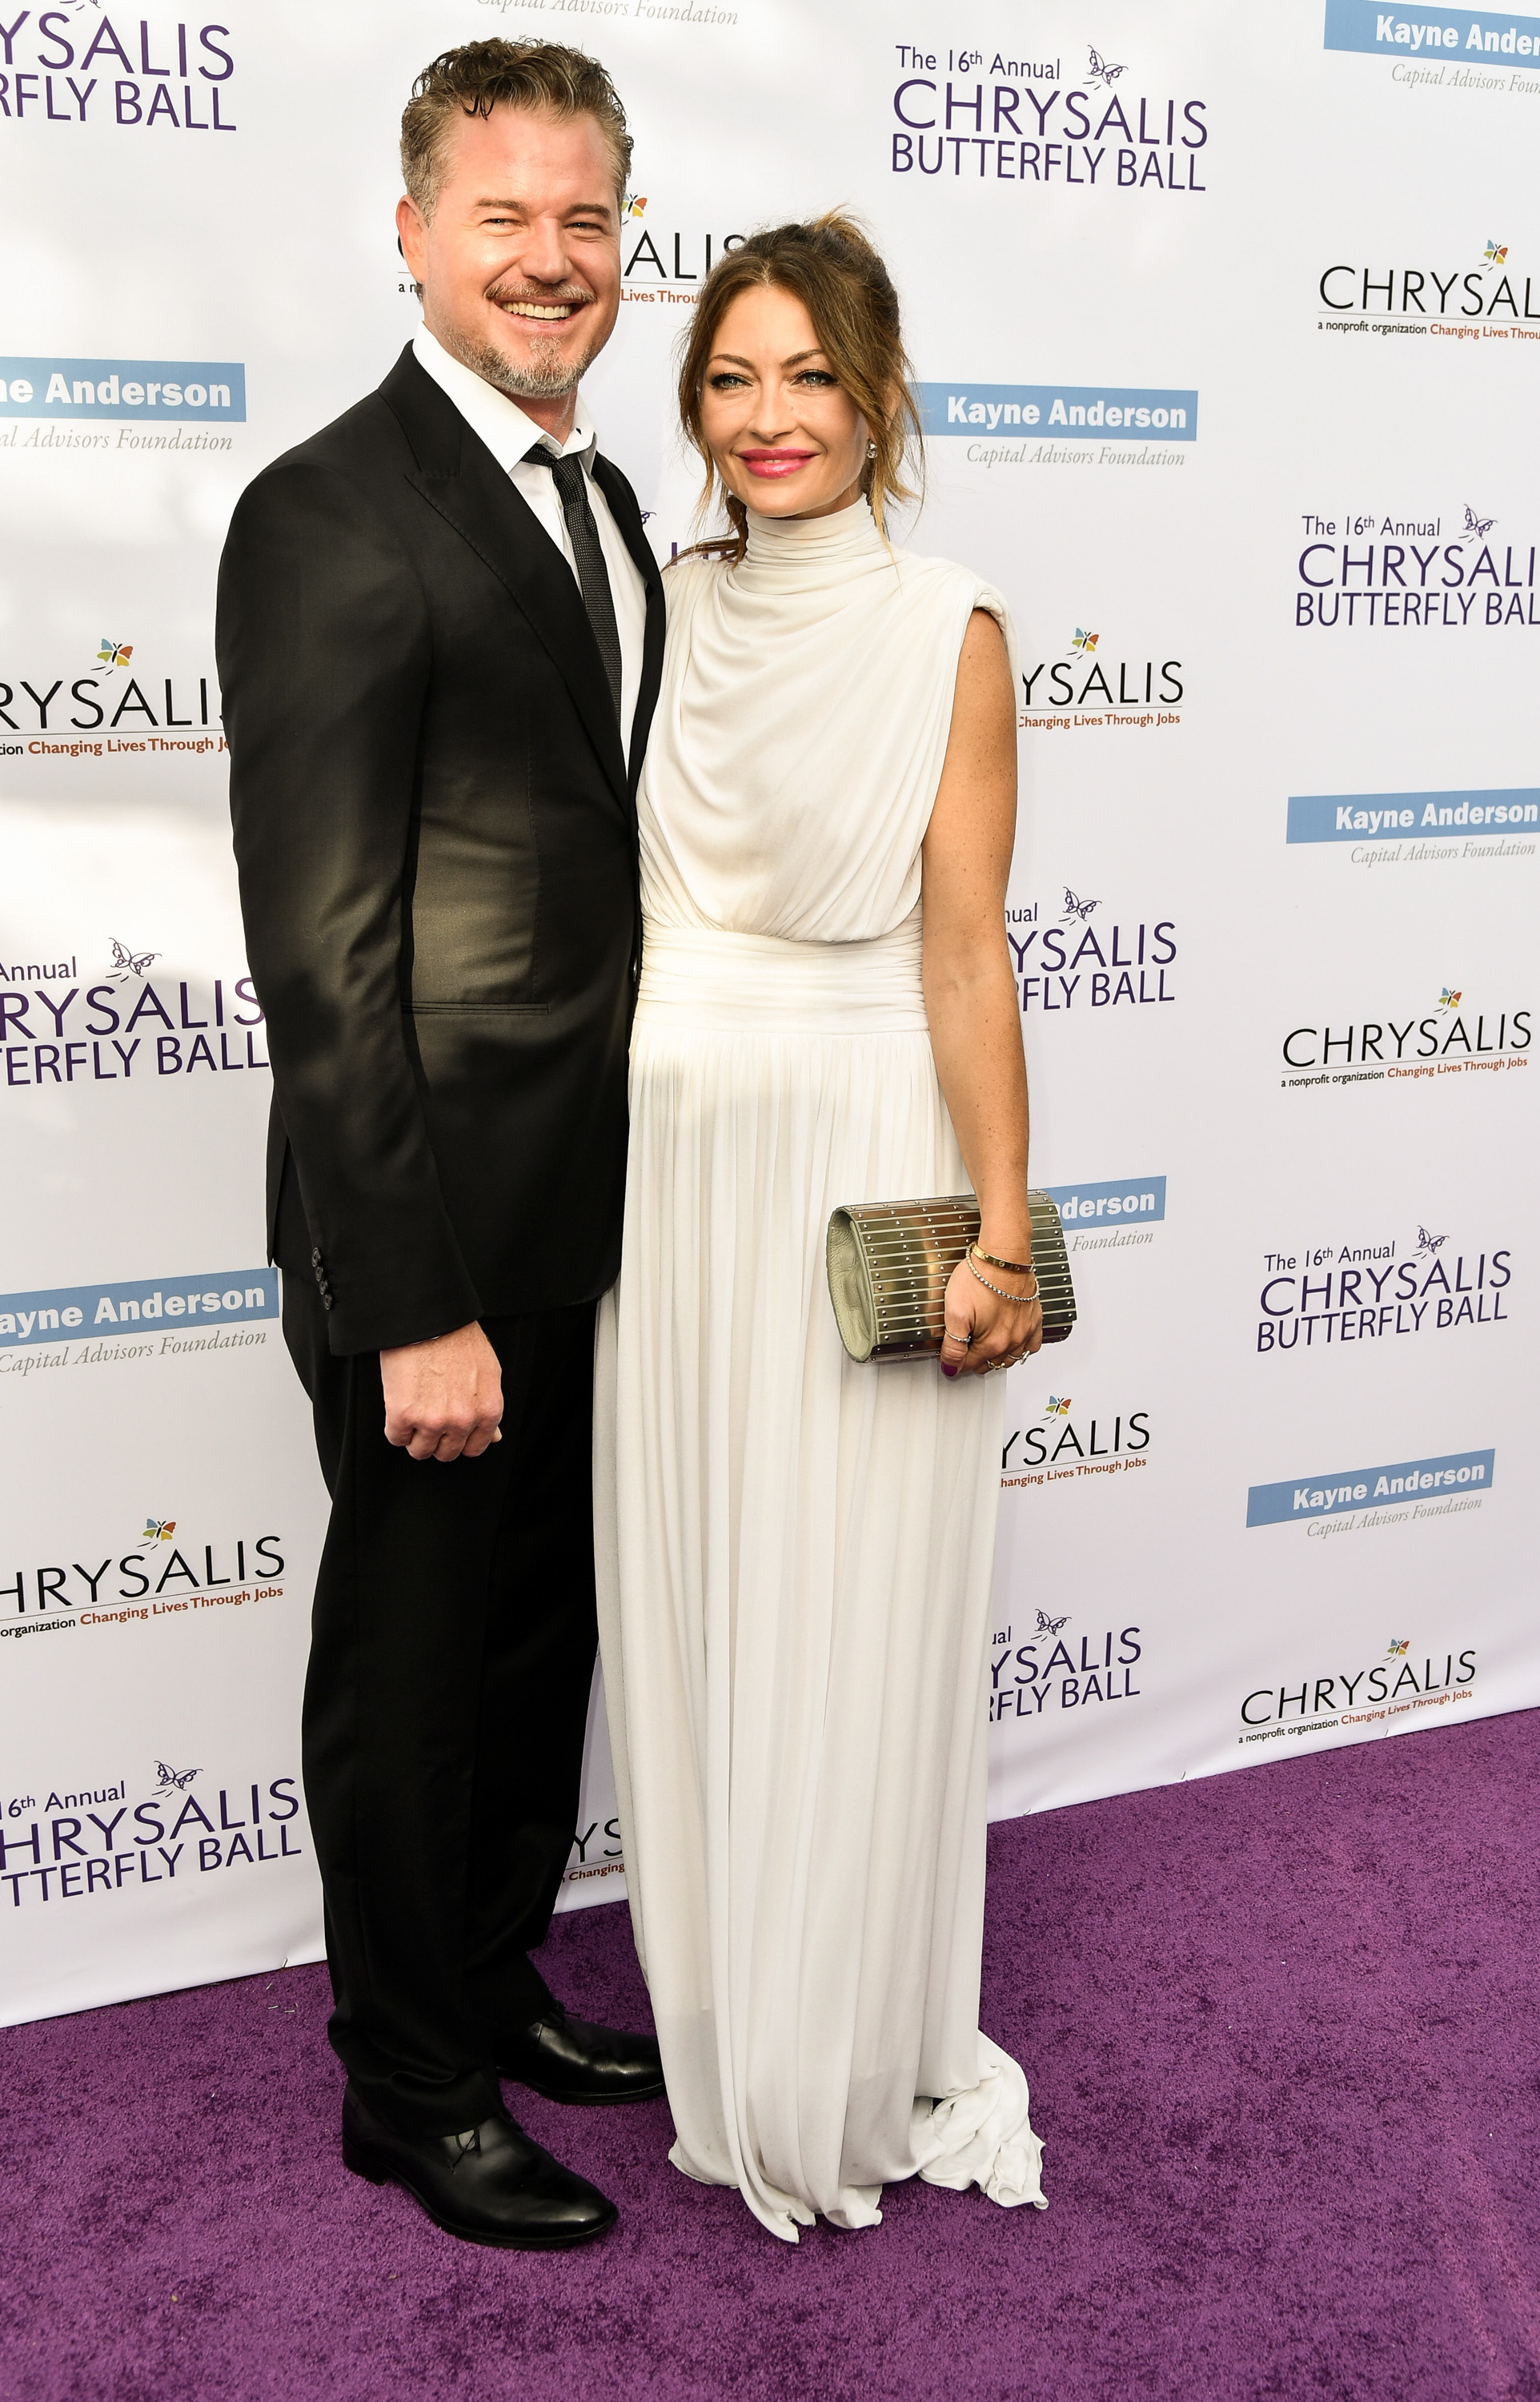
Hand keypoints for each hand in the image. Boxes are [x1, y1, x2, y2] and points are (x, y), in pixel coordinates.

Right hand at [380, 1321, 503, 1460]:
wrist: (428, 1319)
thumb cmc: (458, 1338)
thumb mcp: (488, 1373)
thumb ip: (488, 1408)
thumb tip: (494, 1437)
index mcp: (487, 1411)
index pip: (474, 1447)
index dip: (459, 1440)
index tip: (450, 1431)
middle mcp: (463, 1420)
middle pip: (446, 1453)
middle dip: (436, 1439)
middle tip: (428, 1417)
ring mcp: (433, 1421)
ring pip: (420, 1451)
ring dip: (414, 1437)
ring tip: (413, 1412)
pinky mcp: (403, 1415)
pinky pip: (396, 1438)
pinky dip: (395, 1428)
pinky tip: (399, 1407)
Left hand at [939, 1253, 1042, 1379]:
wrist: (1003, 1256)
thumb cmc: (980, 1277)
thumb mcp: (955, 1312)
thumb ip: (953, 1345)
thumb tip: (950, 1367)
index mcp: (992, 1343)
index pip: (969, 1364)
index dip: (955, 1361)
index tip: (950, 1355)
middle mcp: (1012, 1340)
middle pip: (990, 1363)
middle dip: (975, 1360)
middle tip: (964, 1350)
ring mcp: (1025, 1331)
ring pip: (1011, 1358)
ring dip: (997, 1357)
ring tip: (984, 1348)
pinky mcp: (1033, 1318)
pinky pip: (1033, 1345)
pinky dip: (1022, 1348)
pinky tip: (1013, 1342)